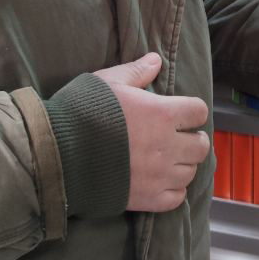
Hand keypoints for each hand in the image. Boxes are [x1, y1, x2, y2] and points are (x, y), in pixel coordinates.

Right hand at [95, 53, 209, 212]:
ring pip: (190, 172)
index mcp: (162, 113)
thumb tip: (156, 60)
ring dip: (182, 165)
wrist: (57, 154)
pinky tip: (159, 181)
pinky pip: (177, 198)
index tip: (179, 114)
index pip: (199, 111)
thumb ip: (136, 72)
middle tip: (177, 138)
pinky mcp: (148, 199)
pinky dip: (172, 190)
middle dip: (192, 139)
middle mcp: (167, 145)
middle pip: (201, 145)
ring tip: (165, 160)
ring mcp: (159, 175)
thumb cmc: (81, 113)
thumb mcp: (108, 82)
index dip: (190, 111)